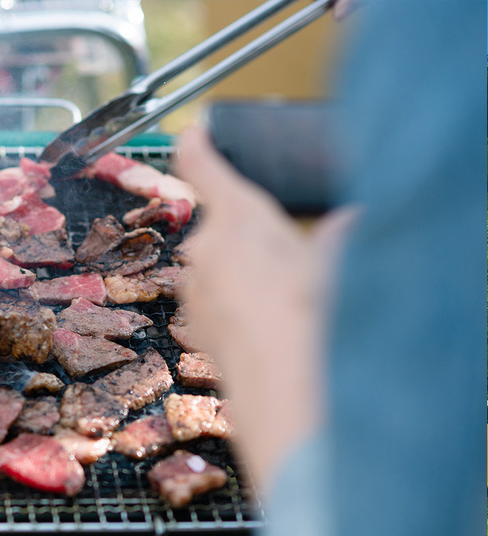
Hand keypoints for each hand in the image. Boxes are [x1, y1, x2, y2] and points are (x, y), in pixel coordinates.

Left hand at [175, 126, 353, 494]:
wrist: (283, 395)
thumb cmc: (310, 319)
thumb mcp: (338, 265)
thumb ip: (340, 234)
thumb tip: (349, 220)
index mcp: (236, 216)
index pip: (201, 164)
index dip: (197, 143)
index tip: (197, 132)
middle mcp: (203, 248)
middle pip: (219, 221)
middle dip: (247, 228)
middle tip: (287, 248)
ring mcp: (193, 289)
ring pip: (216, 262)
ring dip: (241, 268)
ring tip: (285, 295)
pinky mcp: (194, 323)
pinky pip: (213, 297)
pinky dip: (234, 300)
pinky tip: (267, 323)